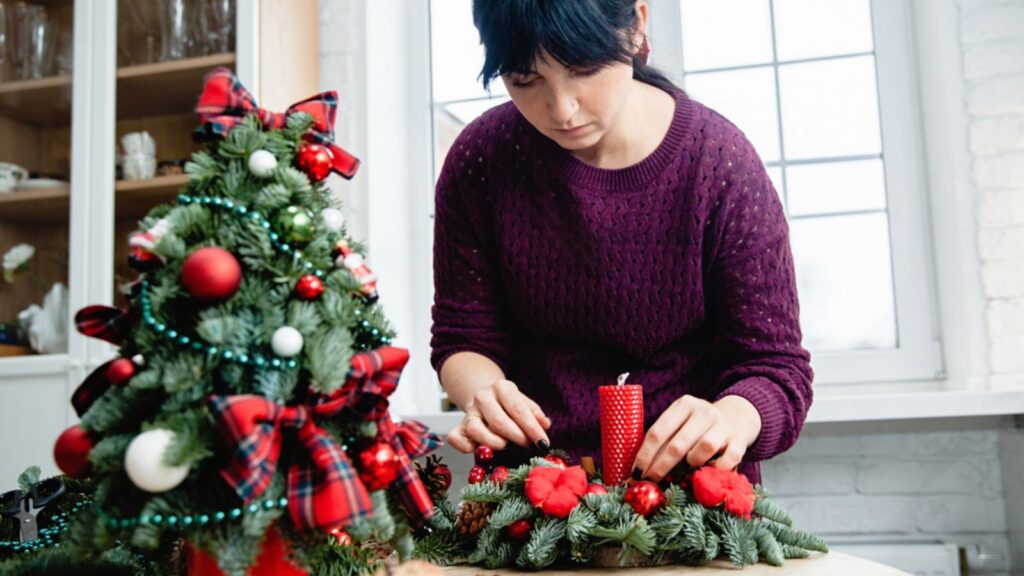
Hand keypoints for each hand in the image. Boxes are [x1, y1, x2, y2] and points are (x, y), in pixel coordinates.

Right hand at [446, 379, 551, 452]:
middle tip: (527, 445)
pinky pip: (455, 439)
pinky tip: (482, 450)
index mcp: (501, 387)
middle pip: (498, 421)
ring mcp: (468, 412)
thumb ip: (535, 413)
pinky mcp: (457, 426)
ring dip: (494, 443)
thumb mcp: (524, 402)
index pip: (518, 409)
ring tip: (507, 445)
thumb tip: (545, 424)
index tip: (543, 443)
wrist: (485, 397)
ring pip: (476, 430)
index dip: (532, 429)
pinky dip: (466, 447)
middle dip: (516, 437)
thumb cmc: (508, 404)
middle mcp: (482, 397)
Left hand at [631, 394, 760, 480]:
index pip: (658, 432)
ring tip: (688, 466)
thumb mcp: (680, 423)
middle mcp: (704, 412)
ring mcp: (723, 426)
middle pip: (677, 444)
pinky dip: (717, 469)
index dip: (645, 455)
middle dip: (660, 466)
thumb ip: (664, 440)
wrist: (736, 418)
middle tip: (652, 480)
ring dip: (692, 462)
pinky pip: (727, 460)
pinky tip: (709, 470)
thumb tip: (641, 469)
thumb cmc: (697, 427)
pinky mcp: (739, 442)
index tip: (636, 472)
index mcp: (684, 405)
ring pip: (704, 447)